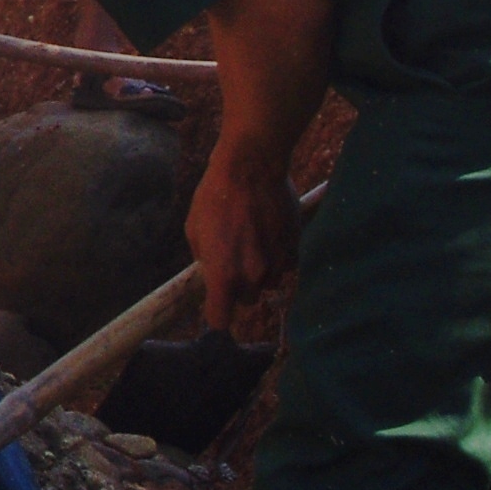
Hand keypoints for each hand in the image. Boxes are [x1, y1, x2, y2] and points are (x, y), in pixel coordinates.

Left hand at [186, 151, 301, 343]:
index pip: (220, 320)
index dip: (217, 315)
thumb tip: (210, 272)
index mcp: (223, 274)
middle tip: (233, 261)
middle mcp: (252, 276)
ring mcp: (277, 265)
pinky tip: (269, 234)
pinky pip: (287, 267)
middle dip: (240, 287)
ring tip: (252, 241)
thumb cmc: (215, 196)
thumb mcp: (194, 229)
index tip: (217, 307)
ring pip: (269, 284)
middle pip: (247, 301)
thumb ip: (204, 259)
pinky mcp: (295, 250)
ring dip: (261, 272)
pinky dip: (279, 258)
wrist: (251, 169)